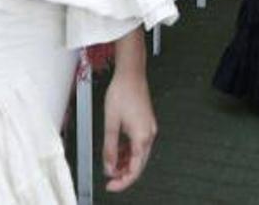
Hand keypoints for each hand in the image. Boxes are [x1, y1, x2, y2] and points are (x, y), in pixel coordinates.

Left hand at [102, 69, 156, 191]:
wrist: (131, 74)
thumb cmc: (122, 92)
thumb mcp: (111, 123)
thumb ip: (110, 148)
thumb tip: (109, 166)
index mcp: (142, 136)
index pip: (135, 169)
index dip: (122, 181)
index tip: (111, 185)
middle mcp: (149, 134)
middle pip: (139, 164)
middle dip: (124, 174)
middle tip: (110, 180)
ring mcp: (148, 128)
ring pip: (138, 155)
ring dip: (125, 163)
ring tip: (111, 165)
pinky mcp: (145, 123)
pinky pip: (138, 144)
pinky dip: (128, 152)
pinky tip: (118, 152)